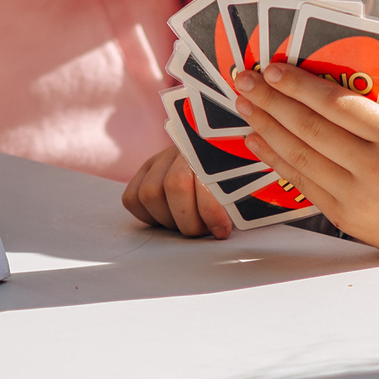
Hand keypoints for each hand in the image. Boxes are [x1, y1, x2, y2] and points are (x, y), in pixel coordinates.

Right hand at [121, 144, 238, 238]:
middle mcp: (181, 149)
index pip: (203, 178)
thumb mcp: (246, 180)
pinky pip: (132, 198)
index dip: (211, 211)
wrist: (221, 149)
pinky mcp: (144, 170)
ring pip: (150, 193)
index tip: (221, 230)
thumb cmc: (236, 176)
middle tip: (204, 231)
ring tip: (187, 224)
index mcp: (212, 148)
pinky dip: (148, 216)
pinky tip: (168, 218)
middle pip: (175, 185)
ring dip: (169, 220)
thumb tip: (240, 218)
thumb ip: (243, 195)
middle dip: (190, 220)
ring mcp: (159, 159)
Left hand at [231, 61, 378, 275]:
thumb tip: (325, 97)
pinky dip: (277, 160)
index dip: (299, 84)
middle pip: (309, 128)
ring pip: (299, 156)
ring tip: (245, 106)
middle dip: (271, 101)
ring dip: (267, 128)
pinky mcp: (345, 217)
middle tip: (244, 80)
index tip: (272, 69)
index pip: (336, 103)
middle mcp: (373, 166)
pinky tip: (260, 141)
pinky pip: (302, 183)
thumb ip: (374, 113)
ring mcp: (356, 195)